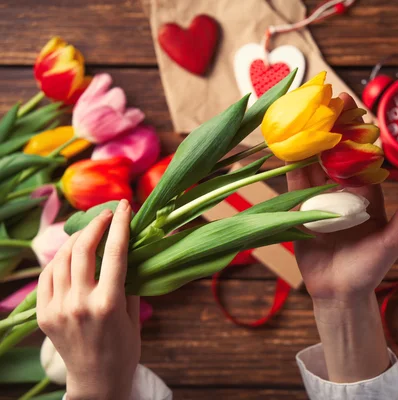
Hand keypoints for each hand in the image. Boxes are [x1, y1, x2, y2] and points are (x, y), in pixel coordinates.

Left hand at [37, 200, 139, 399]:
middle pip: (83, 249)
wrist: (96, 381)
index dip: (120, 224)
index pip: (115, 253)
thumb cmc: (124, 349)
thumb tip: (131, 251)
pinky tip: (71, 254)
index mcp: (108, 304)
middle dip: (95, 224)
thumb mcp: (134, 316)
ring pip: (61, 259)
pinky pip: (48, 276)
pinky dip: (59, 259)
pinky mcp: (44, 315)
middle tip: (106, 214)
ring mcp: (58, 309)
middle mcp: (80, 304)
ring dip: (76, 239)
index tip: (124, 206)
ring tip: (89, 231)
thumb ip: (130, 282)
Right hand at [287, 93, 397, 381]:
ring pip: (314, 166)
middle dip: (333, 130)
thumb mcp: (395, 237)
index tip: (358, 110)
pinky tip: (286, 147)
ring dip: (310, 142)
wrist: (340, 293)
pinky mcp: (300, 211)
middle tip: (329, 102)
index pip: (362, 159)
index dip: (360, 136)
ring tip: (306, 116)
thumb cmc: (371, 267)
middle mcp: (342, 194)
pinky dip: (290, 166)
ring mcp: (320, 201)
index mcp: (367, 196)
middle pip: (336, 156)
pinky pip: (295, 186)